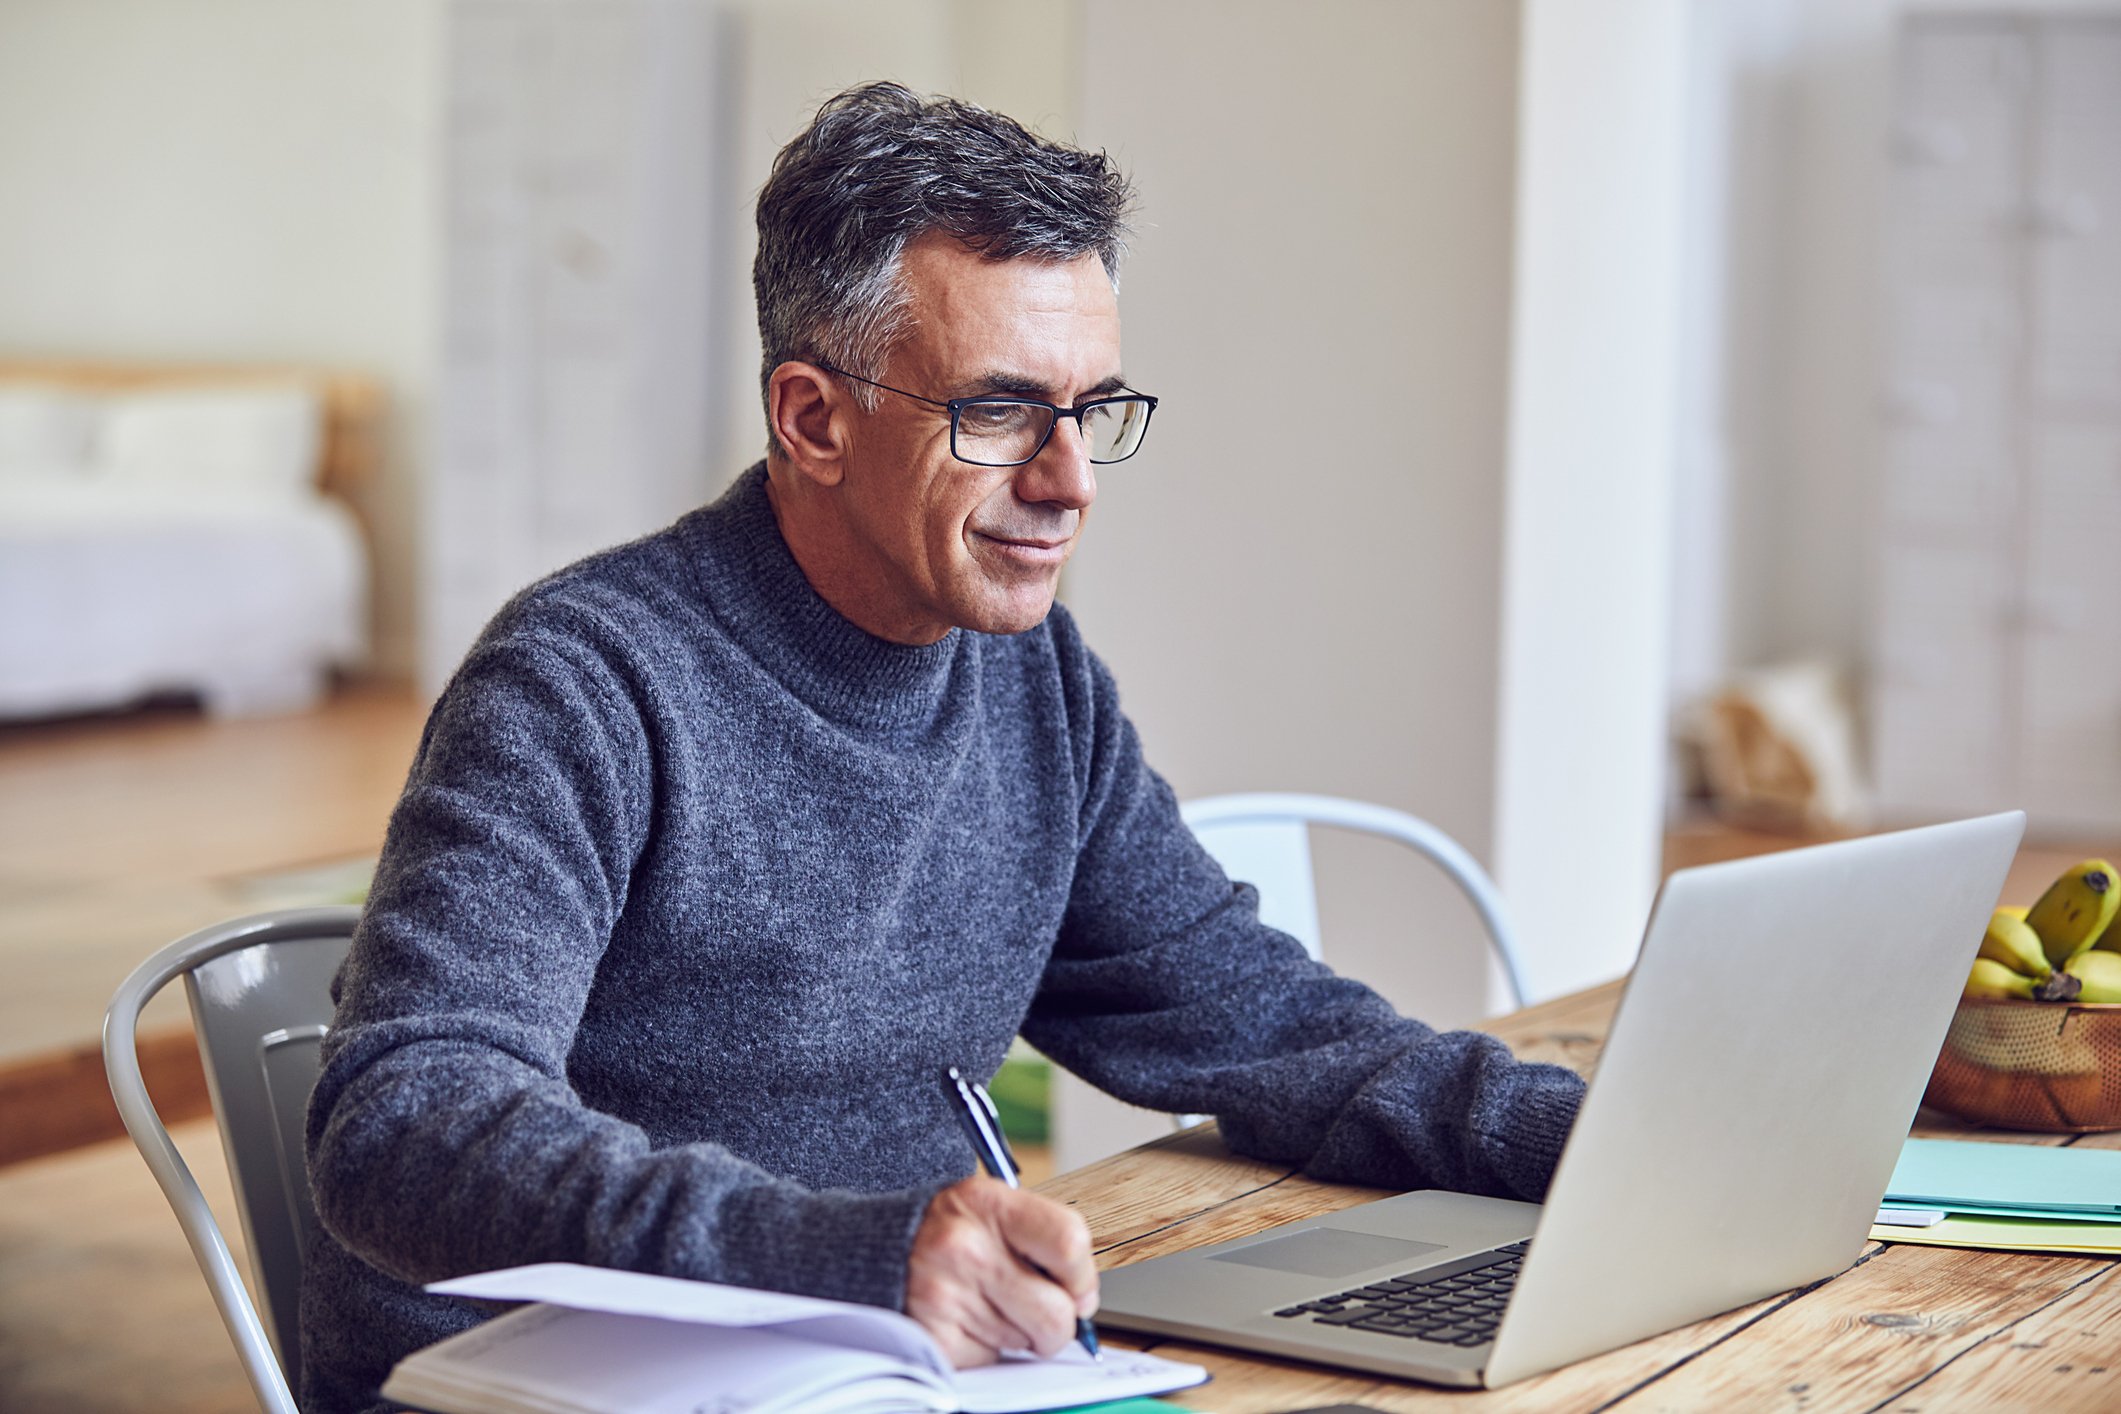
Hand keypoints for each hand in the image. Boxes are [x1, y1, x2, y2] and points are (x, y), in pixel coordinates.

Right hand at [904, 1176, 1098, 1365]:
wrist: (875, 1249)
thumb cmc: (945, 1231)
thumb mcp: (989, 1208)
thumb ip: (1039, 1238)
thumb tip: (1083, 1298)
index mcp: (988, 1204)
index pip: (1069, 1241)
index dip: (1082, 1277)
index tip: (1077, 1289)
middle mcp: (966, 1247)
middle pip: (1057, 1312)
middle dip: (1056, 1322)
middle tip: (1035, 1310)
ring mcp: (946, 1294)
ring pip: (1026, 1341)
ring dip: (1016, 1332)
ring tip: (985, 1303)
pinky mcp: (934, 1338)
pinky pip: (991, 1359)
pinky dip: (984, 1347)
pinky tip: (964, 1320)